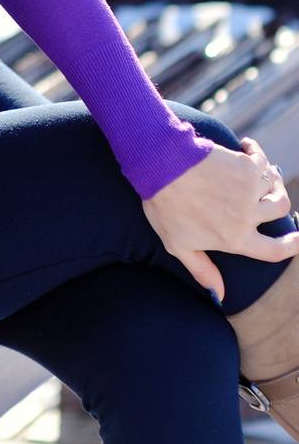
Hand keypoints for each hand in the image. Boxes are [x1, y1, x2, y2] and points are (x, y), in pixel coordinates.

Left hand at [141, 135, 298, 301]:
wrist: (160, 166)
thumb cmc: (165, 205)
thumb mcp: (178, 245)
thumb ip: (202, 270)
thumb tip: (220, 296)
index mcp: (234, 239)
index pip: (274, 251)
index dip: (291, 246)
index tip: (297, 239)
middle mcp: (247, 217)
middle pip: (280, 210)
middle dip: (278, 200)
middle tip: (270, 192)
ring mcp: (249, 191)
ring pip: (273, 184)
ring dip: (266, 176)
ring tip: (251, 170)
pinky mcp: (246, 166)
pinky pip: (262, 160)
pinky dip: (255, 152)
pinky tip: (244, 147)